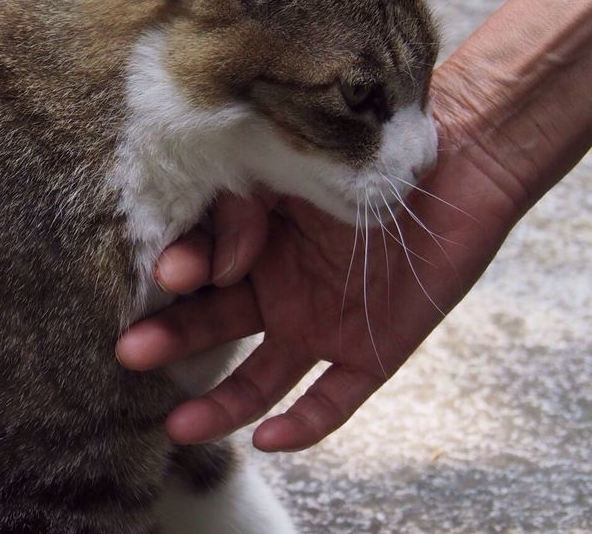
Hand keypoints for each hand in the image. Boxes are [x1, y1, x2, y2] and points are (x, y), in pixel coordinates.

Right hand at [116, 71, 523, 451]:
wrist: (462, 159)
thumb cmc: (367, 152)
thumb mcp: (288, 165)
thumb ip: (244, 207)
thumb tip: (218, 267)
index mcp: (253, 239)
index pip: (198, 266)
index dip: (179, 271)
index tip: (168, 268)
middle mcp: (278, 286)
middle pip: (213, 326)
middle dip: (171, 340)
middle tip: (129, 351)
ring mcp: (320, 323)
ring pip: (260, 378)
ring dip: (221, 405)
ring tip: (177, 426)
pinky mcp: (370, 353)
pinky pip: (333, 400)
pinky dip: (302, 425)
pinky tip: (268, 440)